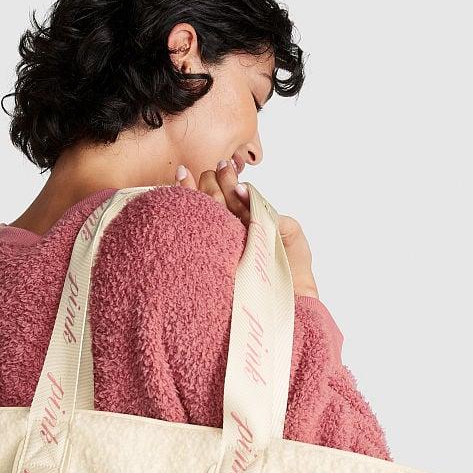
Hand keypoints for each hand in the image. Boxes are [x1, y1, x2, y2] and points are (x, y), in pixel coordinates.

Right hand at [173, 162, 319, 298]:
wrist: (289, 305)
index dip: (228, 184)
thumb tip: (244, 196)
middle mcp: (232, 238)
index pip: (234, 202)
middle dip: (213, 184)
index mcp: (249, 229)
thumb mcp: (291, 232)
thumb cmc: (291, 273)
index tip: (224, 168)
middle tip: (213, 170)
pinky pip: (198, 237)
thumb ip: (271, 211)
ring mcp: (219, 251)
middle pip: (217, 205)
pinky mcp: (210, 264)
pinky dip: (188, 215)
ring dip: (197, 194)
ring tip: (188, 174)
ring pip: (205, 218)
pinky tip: (181, 197)